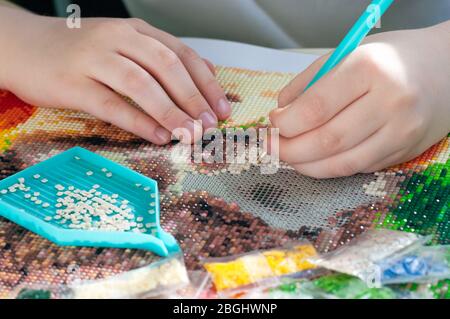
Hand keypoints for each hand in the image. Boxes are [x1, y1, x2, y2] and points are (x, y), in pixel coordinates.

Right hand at [0, 11, 230, 143]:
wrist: (23, 46)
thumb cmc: (80, 51)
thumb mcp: (125, 44)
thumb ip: (163, 56)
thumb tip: (207, 73)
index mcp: (135, 30)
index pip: (181, 54)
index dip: (206, 83)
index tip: (222, 109)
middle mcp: (117, 39)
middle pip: (166, 67)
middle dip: (194, 99)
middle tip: (209, 125)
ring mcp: (93, 58)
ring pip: (141, 84)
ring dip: (170, 112)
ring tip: (189, 134)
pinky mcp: (73, 83)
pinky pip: (111, 104)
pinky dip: (138, 122)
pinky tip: (158, 136)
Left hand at [270, 22, 449, 177]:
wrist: (445, 69)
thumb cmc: (388, 59)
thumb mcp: (346, 55)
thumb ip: (308, 83)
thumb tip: (281, 112)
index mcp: (369, 69)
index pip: (316, 108)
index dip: (286, 123)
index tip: (273, 123)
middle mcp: (389, 102)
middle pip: (327, 140)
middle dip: (290, 150)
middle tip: (274, 146)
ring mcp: (401, 132)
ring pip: (342, 163)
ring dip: (307, 166)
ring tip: (291, 157)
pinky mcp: (405, 152)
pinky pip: (358, 167)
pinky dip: (330, 167)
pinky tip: (317, 159)